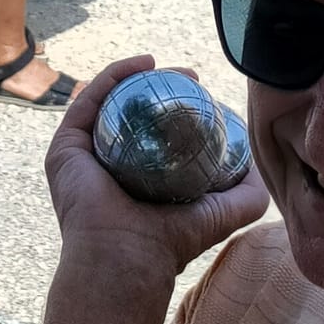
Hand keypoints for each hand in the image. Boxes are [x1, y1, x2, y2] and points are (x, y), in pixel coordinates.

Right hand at [45, 57, 268, 284]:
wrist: (127, 259)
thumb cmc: (171, 243)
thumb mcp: (221, 215)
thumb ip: (246, 197)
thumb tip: (259, 169)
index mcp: (132, 180)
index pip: (152, 134)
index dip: (176, 108)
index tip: (201, 92)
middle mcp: (104, 166)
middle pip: (129, 114)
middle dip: (157, 88)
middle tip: (189, 77)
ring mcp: (80, 156)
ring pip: (107, 102)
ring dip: (135, 76)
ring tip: (165, 65)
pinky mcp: (64, 148)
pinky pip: (88, 101)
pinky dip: (115, 76)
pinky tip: (143, 64)